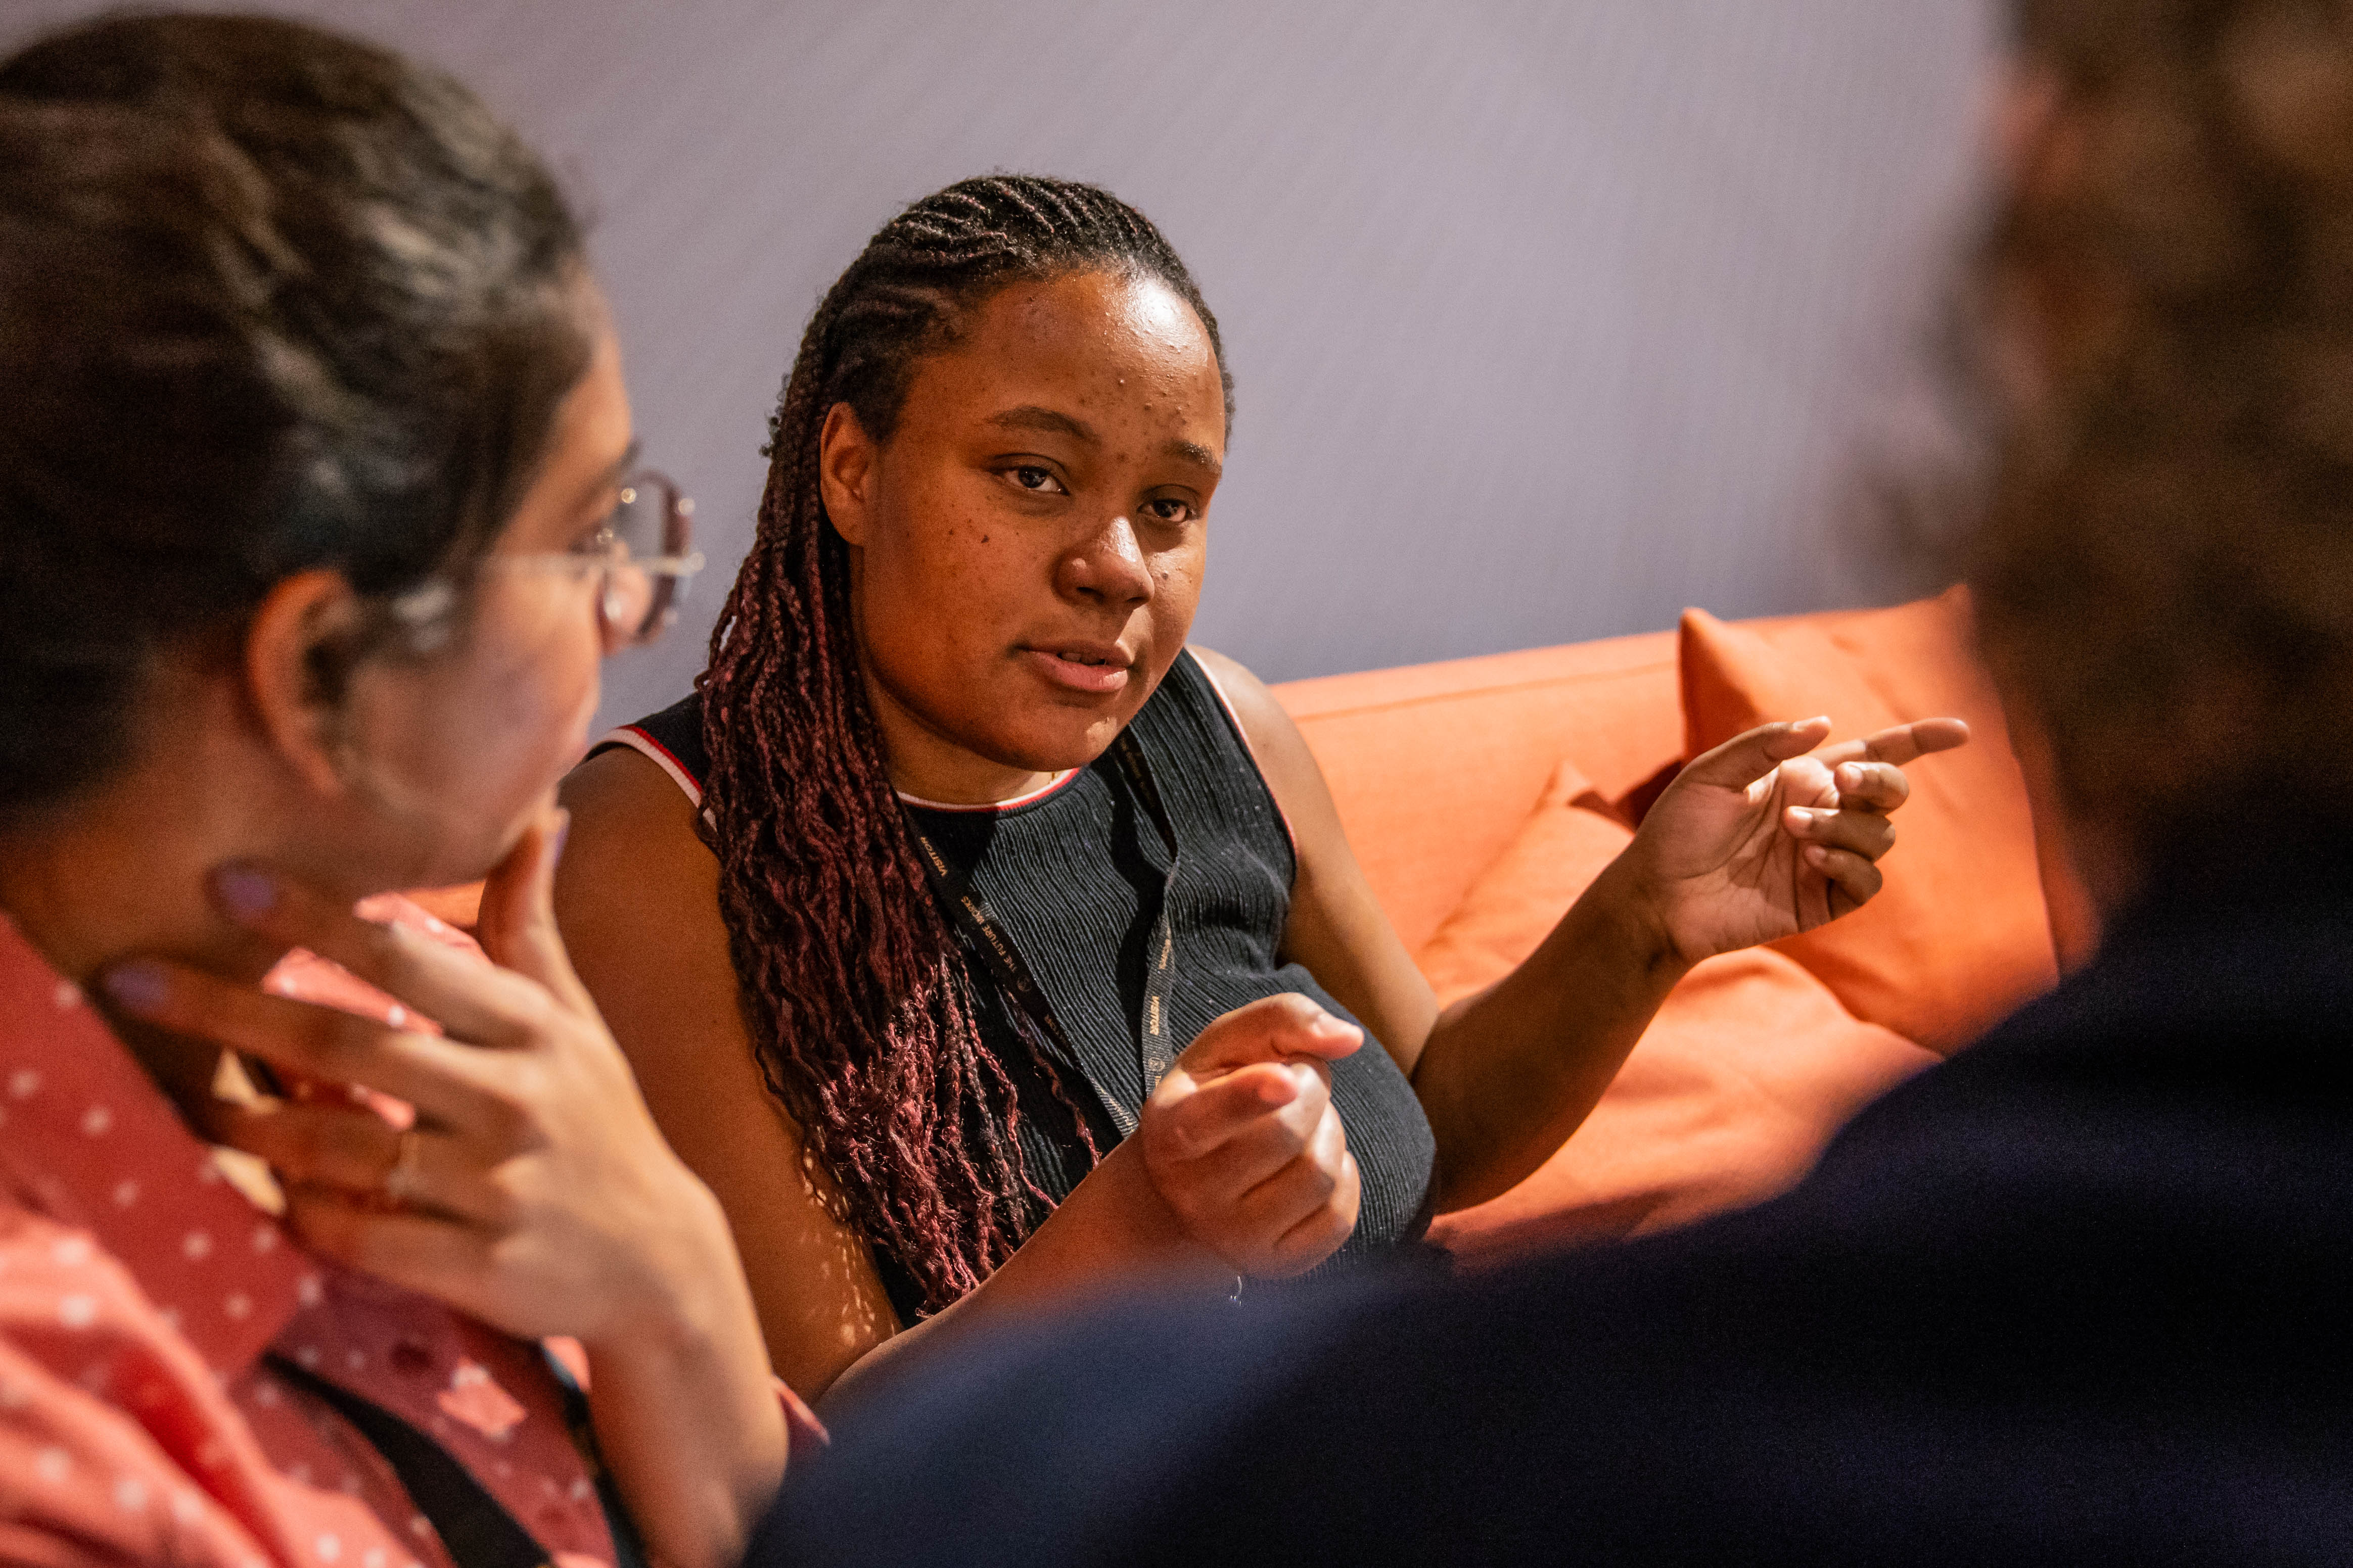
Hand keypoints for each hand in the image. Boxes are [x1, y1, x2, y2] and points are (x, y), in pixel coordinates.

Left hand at [102, 807, 743, 1350]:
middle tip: (127, 980)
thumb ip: (531, 928)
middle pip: (349, 1043)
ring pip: (342, 1146)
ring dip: (250, 1122)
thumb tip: (536, 818)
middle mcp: (515, 1098)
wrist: (657, 1264)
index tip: (224, 882)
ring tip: (184, 1102)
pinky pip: (363, 1236)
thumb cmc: (599, 1125)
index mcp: (530, 1030)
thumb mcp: (576, 1023)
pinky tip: (270, 1195)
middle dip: (231, 1010)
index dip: (313, 918)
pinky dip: (307, 1215)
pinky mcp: (479, 1267)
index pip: (406, 960)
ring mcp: (496, 1186)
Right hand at [1136, 993, 1363, 1279]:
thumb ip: (1282, 1019)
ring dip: (1330, 1132)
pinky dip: (1344, 1177)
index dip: (1251, 1097)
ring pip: (1320, 1174)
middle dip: (1313, 1090)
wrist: (1191, 1182)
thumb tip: (1349, 1038)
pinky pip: (1340, 1217)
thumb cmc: (1216, 1095)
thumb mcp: (1228, 1046)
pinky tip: (1312, 1164)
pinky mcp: (1276, 1265)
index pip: (1209, 1118)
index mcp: (1170, 1130)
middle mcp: (1194, 1193)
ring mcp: (1234, 1238)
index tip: (1287, 1080)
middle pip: (1287, 1134)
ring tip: (1302, 1125)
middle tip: (1297, 1082)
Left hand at [1615, 715, 1970, 965]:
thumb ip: (1767, 744)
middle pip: (1890, 791)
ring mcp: (1827, 859)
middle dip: (1880, 779)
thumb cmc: (1678, 831)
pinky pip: (1867, 880)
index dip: (1918, 741)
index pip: (1873, 754)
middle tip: (1842, 779)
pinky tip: (1811, 856)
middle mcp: (1824, 815)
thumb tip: (1825, 723)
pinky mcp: (1823, 901)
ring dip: (1845, 824)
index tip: (1960, 732)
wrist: (1657, 894)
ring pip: (1880, 835)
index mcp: (1803, 779)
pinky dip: (1849, 862)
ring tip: (1793, 827)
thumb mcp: (1712, 773)